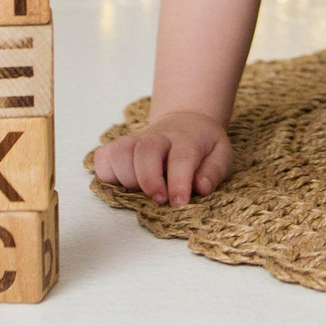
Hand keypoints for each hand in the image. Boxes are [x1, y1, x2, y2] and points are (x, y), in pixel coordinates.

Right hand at [93, 109, 232, 205]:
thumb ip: (214, 171)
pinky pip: (103, 157)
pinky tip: (122, 185)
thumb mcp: (221, 153)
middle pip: (145, 151)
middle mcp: (158, 137)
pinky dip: (107, 173)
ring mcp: (136, 140)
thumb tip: (201, 187)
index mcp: (186, 138)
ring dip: (127, 178)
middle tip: (159, 200)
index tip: (178, 203)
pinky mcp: (119, 147)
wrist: (185, 122)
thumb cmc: (203, 145)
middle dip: (148, 179)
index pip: (181, 157)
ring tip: (141, 192)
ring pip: (120, 152)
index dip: (178, 181)